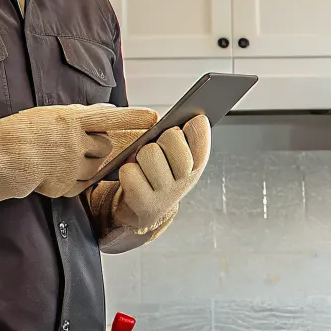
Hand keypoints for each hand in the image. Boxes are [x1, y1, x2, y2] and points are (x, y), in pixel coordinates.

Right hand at [0, 103, 158, 223]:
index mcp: (70, 121)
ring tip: (64, 157)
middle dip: (100, 146)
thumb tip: (107, 110)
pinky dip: (76, 178)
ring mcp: (71, 165)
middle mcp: (74, 142)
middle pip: (105, 145)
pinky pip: (83, 183)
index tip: (155, 117)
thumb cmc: (24, 133)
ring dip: (89, 162)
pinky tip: (57, 172)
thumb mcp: (51, 116)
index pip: (110, 117)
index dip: (134, 117)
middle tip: (80, 145)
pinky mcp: (67, 185)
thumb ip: (81, 115)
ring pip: (97, 165)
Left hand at [110, 114, 209, 234]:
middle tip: (157, 144)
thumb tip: (196, 119)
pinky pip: (131, 172)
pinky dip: (127, 170)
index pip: (203, 140)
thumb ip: (186, 139)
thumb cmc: (158, 176)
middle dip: (161, 136)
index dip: (195, 128)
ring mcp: (165, 193)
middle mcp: (184, 182)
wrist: (143, 211)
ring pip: (150, 153)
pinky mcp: (144, 203)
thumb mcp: (176, 159)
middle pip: (173, 139)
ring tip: (141, 161)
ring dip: (140, 153)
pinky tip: (132, 173)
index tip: (190, 121)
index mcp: (195, 167)